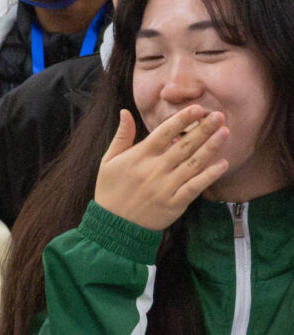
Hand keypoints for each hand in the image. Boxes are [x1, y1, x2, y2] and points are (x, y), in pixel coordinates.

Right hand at [94, 106, 228, 229]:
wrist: (113, 226)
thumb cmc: (110, 191)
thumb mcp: (108, 161)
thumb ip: (121, 136)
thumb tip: (125, 111)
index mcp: (139, 157)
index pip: (163, 133)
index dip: (181, 120)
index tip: (197, 108)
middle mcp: (155, 170)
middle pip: (183, 146)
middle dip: (203, 129)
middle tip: (219, 116)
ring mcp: (166, 187)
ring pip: (193, 164)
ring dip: (211, 147)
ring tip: (225, 133)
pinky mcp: (174, 203)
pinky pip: (195, 187)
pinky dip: (209, 176)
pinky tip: (222, 164)